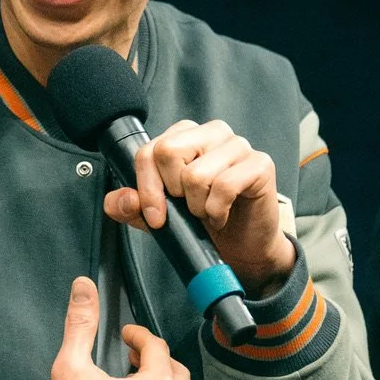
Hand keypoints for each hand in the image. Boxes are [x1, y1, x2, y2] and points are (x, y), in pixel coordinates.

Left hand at [104, 119, 294, 296]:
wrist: (243, 247)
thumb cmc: (205, 222)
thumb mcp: (160, 217)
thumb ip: (133, 207)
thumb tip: (119, 200)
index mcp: (184, 136)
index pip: (149, 150)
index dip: (146, 187)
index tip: (155, 216)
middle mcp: (211, 133)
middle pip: (168, 152)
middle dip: (173, 193)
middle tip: (189, 207)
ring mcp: (237, 145)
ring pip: (196, 174)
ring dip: (198, 206)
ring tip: (207, 211)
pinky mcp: (259, 163)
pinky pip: (225, 186)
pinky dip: (218, 211)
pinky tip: (223, 214)